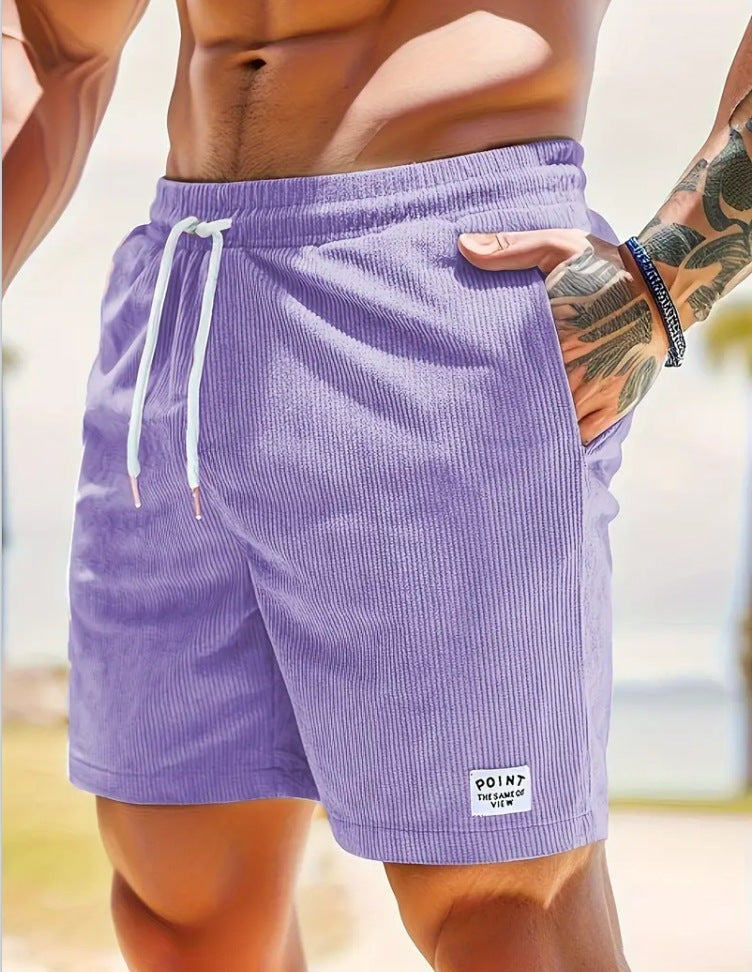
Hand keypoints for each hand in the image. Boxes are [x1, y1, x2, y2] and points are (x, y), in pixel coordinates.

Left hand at [457, 228, 670, 445]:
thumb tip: (462, 246)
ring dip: (534, 428)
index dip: (488, 381)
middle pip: (528, 402)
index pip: (507, 369)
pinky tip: (546, 442)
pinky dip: (564, 441)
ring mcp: (594, 392)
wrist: (663, 287)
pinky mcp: (614, 406)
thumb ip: (509, 249)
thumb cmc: (606, 265)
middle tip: (481, 418)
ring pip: (554, 424)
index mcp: (552, 335)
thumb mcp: (557, 246)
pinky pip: (582, 437)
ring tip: (509, 435)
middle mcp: (572, 369)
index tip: (470, 388)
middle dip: (507, 408)